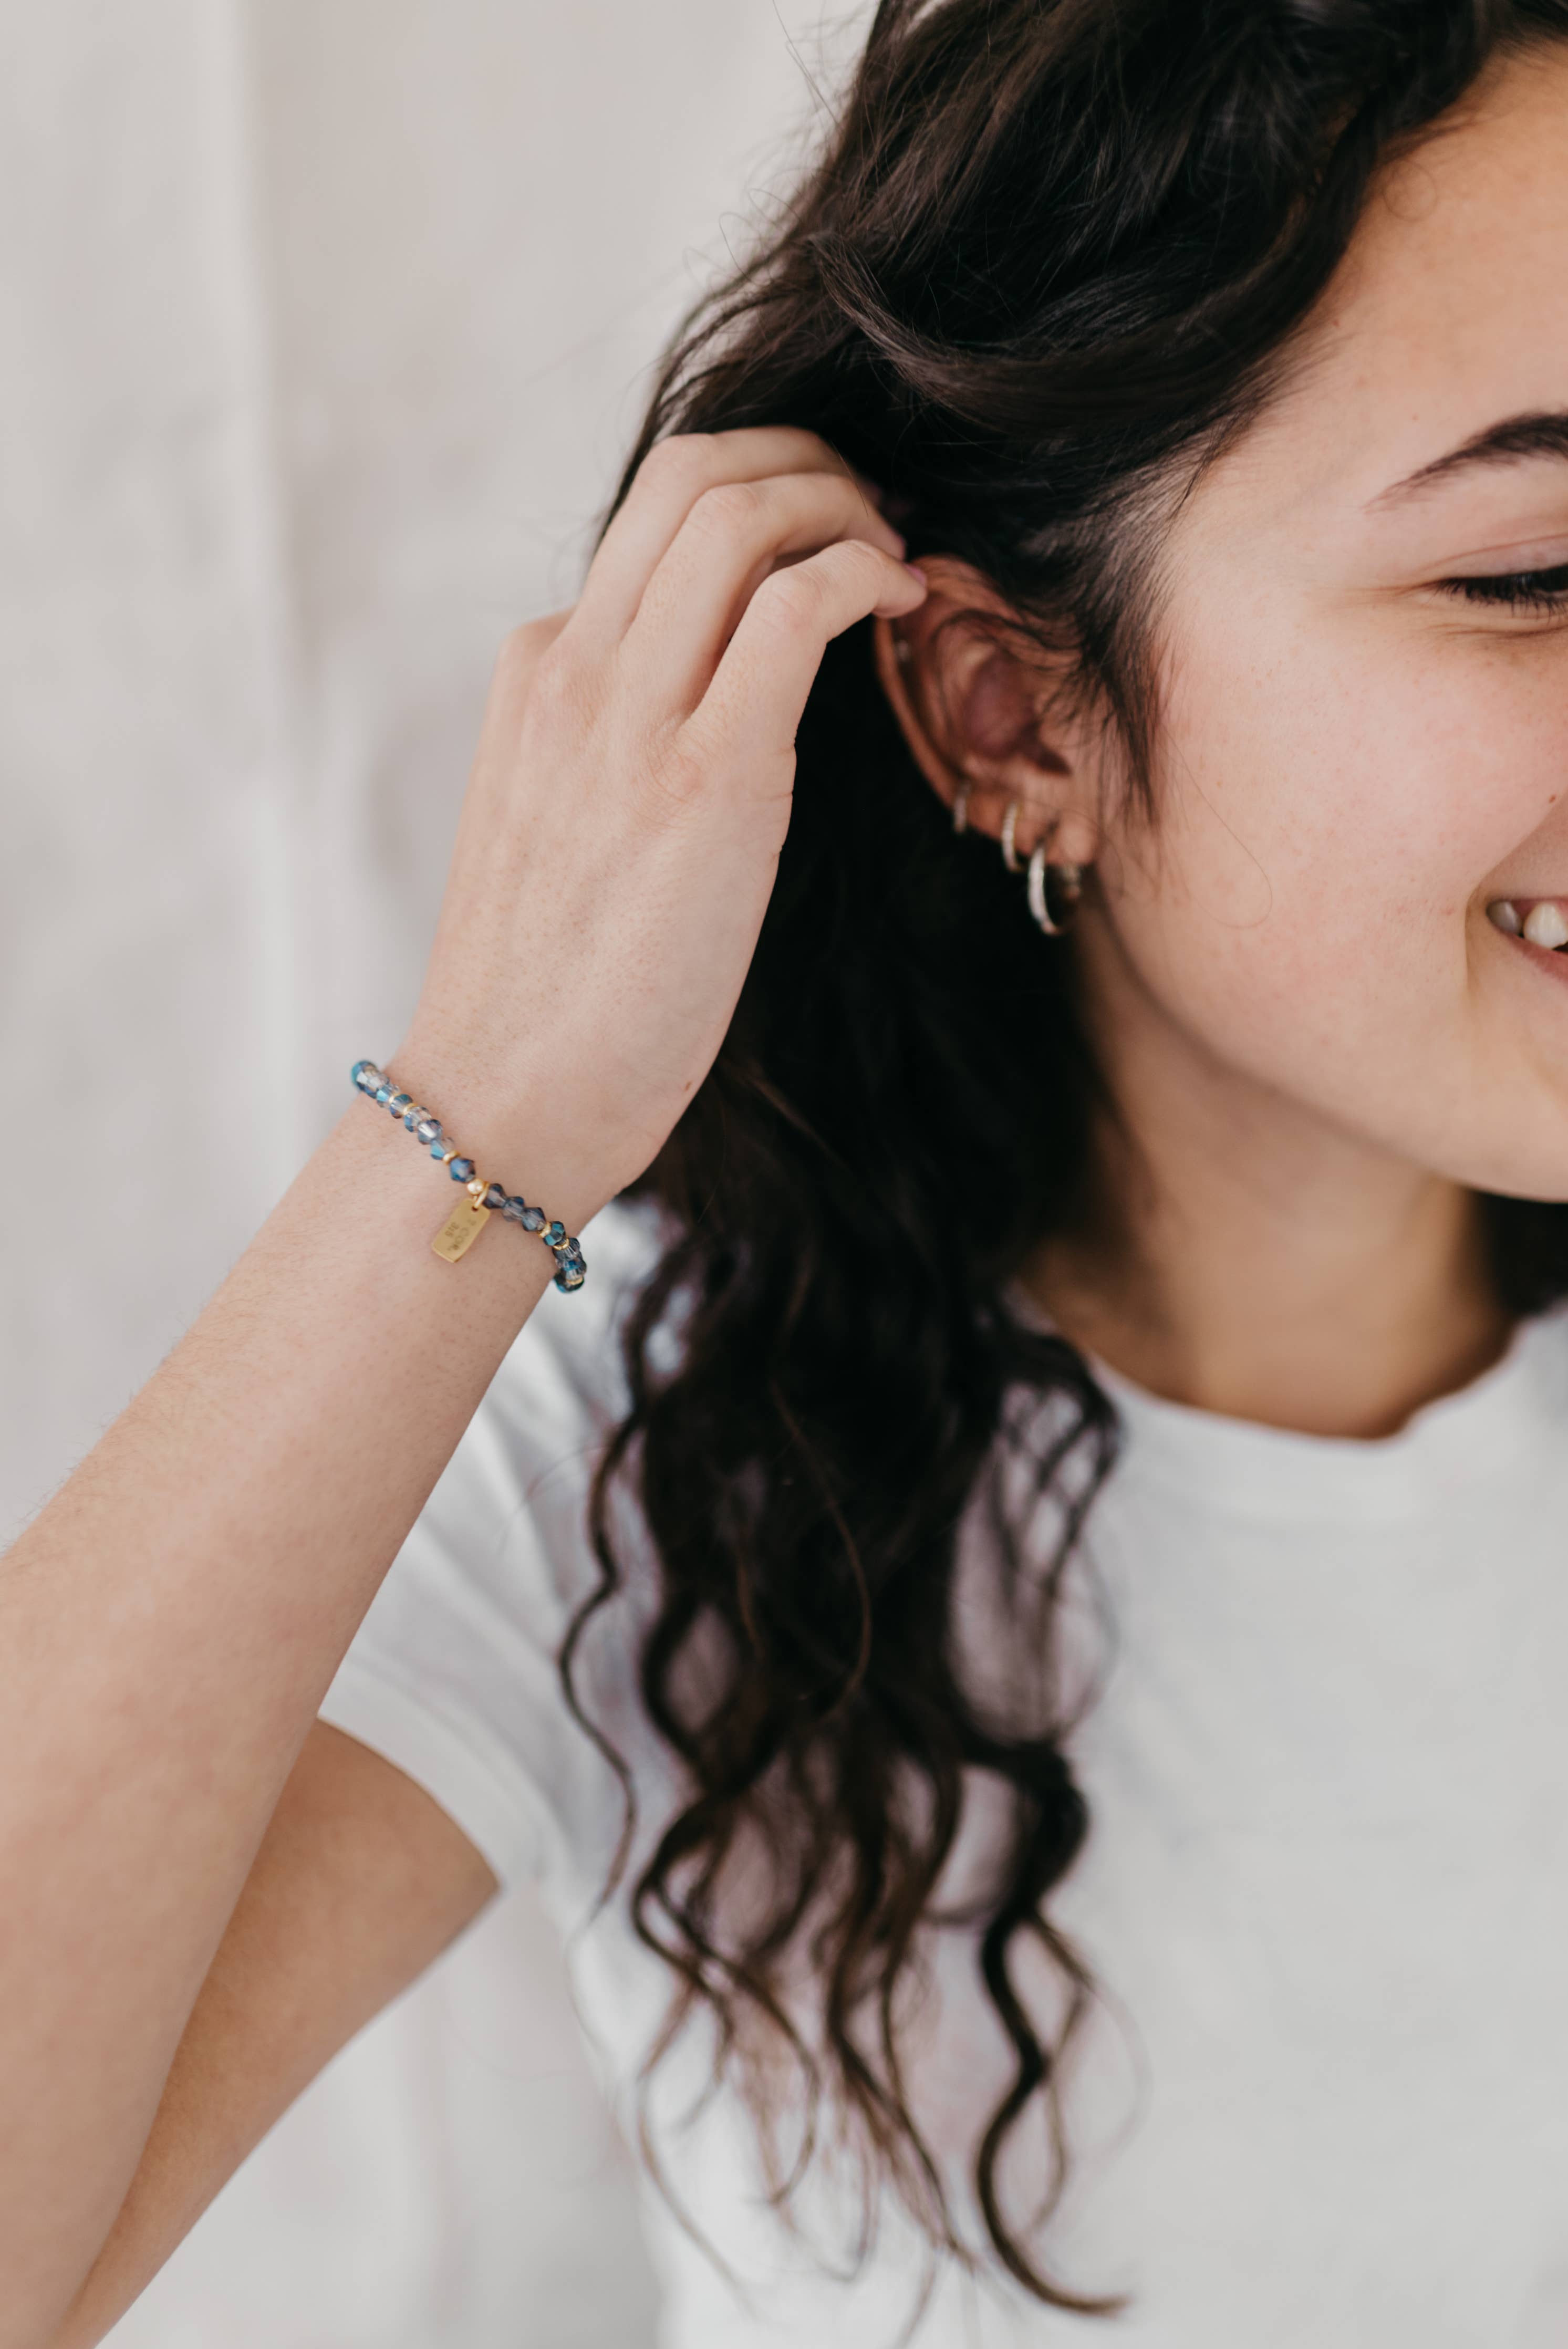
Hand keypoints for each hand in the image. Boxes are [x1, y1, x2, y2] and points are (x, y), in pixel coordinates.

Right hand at [397, 428, 926, 1222]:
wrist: (503, 1093)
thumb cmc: (548, 989)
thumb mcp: (562, 824)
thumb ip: (618, 739)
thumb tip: (713, 702)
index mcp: (538, 671)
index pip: (651, 519)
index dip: (757, 495)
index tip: (823, 530)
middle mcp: (572, 668)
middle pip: (692, 473)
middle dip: (806, 460)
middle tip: (875, 511)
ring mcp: (629, 716)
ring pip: (739, 512)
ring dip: (843, 503)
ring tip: (895, 552)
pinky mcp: (704, 780)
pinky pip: (792, 608)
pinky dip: (859, 573)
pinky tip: (897, 602)